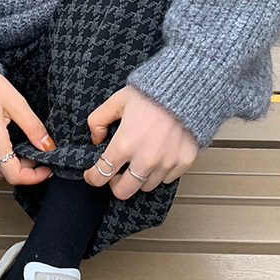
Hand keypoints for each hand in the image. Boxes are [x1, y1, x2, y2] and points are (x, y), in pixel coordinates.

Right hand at [0, 67, 55, 184]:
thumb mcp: (15, 102)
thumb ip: (33, 127)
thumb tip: (47, 145)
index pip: (15, 175)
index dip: (35, 176)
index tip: (47, 168)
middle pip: (8, 175)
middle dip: (28, 170)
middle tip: (39, 153)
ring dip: (13, 168)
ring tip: (24, 153)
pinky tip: (4, 159)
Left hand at [83, 85, 198, 199]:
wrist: (187, 88)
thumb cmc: (154, 93)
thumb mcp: (117, 100)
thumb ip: (98, 120)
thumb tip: (96, 138)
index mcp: (125, 144)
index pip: (100, 176)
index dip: (92, 177)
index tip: (93, 175)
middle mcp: (145, 158)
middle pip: (123, 192)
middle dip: (116, 184)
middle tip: (117, 171)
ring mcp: (166, 162)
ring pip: (146, 187)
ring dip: (139, 177)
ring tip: (140, 159)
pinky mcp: (183, 162)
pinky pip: (167, 178)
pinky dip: (160, 171)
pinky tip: (158, 156)